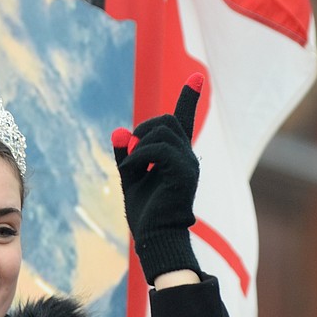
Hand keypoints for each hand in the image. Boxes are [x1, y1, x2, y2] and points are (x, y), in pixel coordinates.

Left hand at [111, 73, 202, 282]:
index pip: (184, 121)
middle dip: (142, 129)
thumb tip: (118, 132)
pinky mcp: (184, 172)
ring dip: (139, 145)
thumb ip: (126, 155)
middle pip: (166, 121)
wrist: (155, 238)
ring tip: (131, 168)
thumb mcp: (130, 178)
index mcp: (177, 157)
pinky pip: (158, 149)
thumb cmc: (145, 214)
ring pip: (162, 130)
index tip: (198, 77)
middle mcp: (187, 156)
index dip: (189, 99)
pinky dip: (139, 155)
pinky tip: (133, 170)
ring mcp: (188, 163)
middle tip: (130, 153)